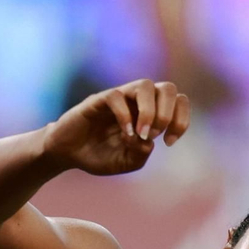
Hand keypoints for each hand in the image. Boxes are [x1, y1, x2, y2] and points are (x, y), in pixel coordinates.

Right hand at [42, 78, 190, 176]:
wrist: (67, 154)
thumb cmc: (97, 155)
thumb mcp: (125, 163)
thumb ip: (141, 156)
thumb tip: (149, 142)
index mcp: (149, 112)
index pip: (178, 101)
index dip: (181, 120)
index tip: (168, 143)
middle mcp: (137, 100)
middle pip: (168, 88)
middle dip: (167, 113)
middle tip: (155, 135)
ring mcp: (118, 97)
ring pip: (146, 85)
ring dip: (150, 111)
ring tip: (143, 133)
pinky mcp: (98, 100)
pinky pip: (117, 97)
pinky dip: (126, 116)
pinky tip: (125, 133)